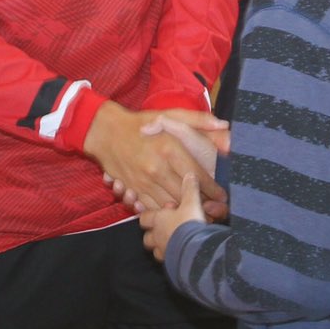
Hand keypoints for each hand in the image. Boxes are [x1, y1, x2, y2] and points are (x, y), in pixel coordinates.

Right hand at [85, 103, 225, 212]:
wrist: (105, 132)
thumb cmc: (141, 122)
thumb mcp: (170, 114)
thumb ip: (198, 120)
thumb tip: (224, 125)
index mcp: (169, 148)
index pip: (197, 174)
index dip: (213, 188)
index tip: (223, 194)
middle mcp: (156, 168)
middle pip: (185, 193)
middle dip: (203, 203)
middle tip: (217, 209)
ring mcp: (143, 181)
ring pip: (170, 204)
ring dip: (186, 210)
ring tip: (201, 213)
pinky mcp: (133, 190)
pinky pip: (152, 207)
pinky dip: (165, 212)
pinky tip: (176, 212)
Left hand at [141, 172, 206, 262]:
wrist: (194, 250)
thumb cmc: (189, 224)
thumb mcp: (192, 202)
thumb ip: (190, 189)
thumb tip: (190, 175)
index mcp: (158, 220)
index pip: (145, 217)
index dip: (149, 215)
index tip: (158, 213)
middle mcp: (156, 237)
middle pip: (147, 237)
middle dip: (153, 234)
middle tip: (165, 229)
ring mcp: (163, 251)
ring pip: (155, 250)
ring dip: (161, 246)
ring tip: (172, 242)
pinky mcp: (171, 263)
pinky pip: (167, 260)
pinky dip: (171, 256)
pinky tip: (178, 254)